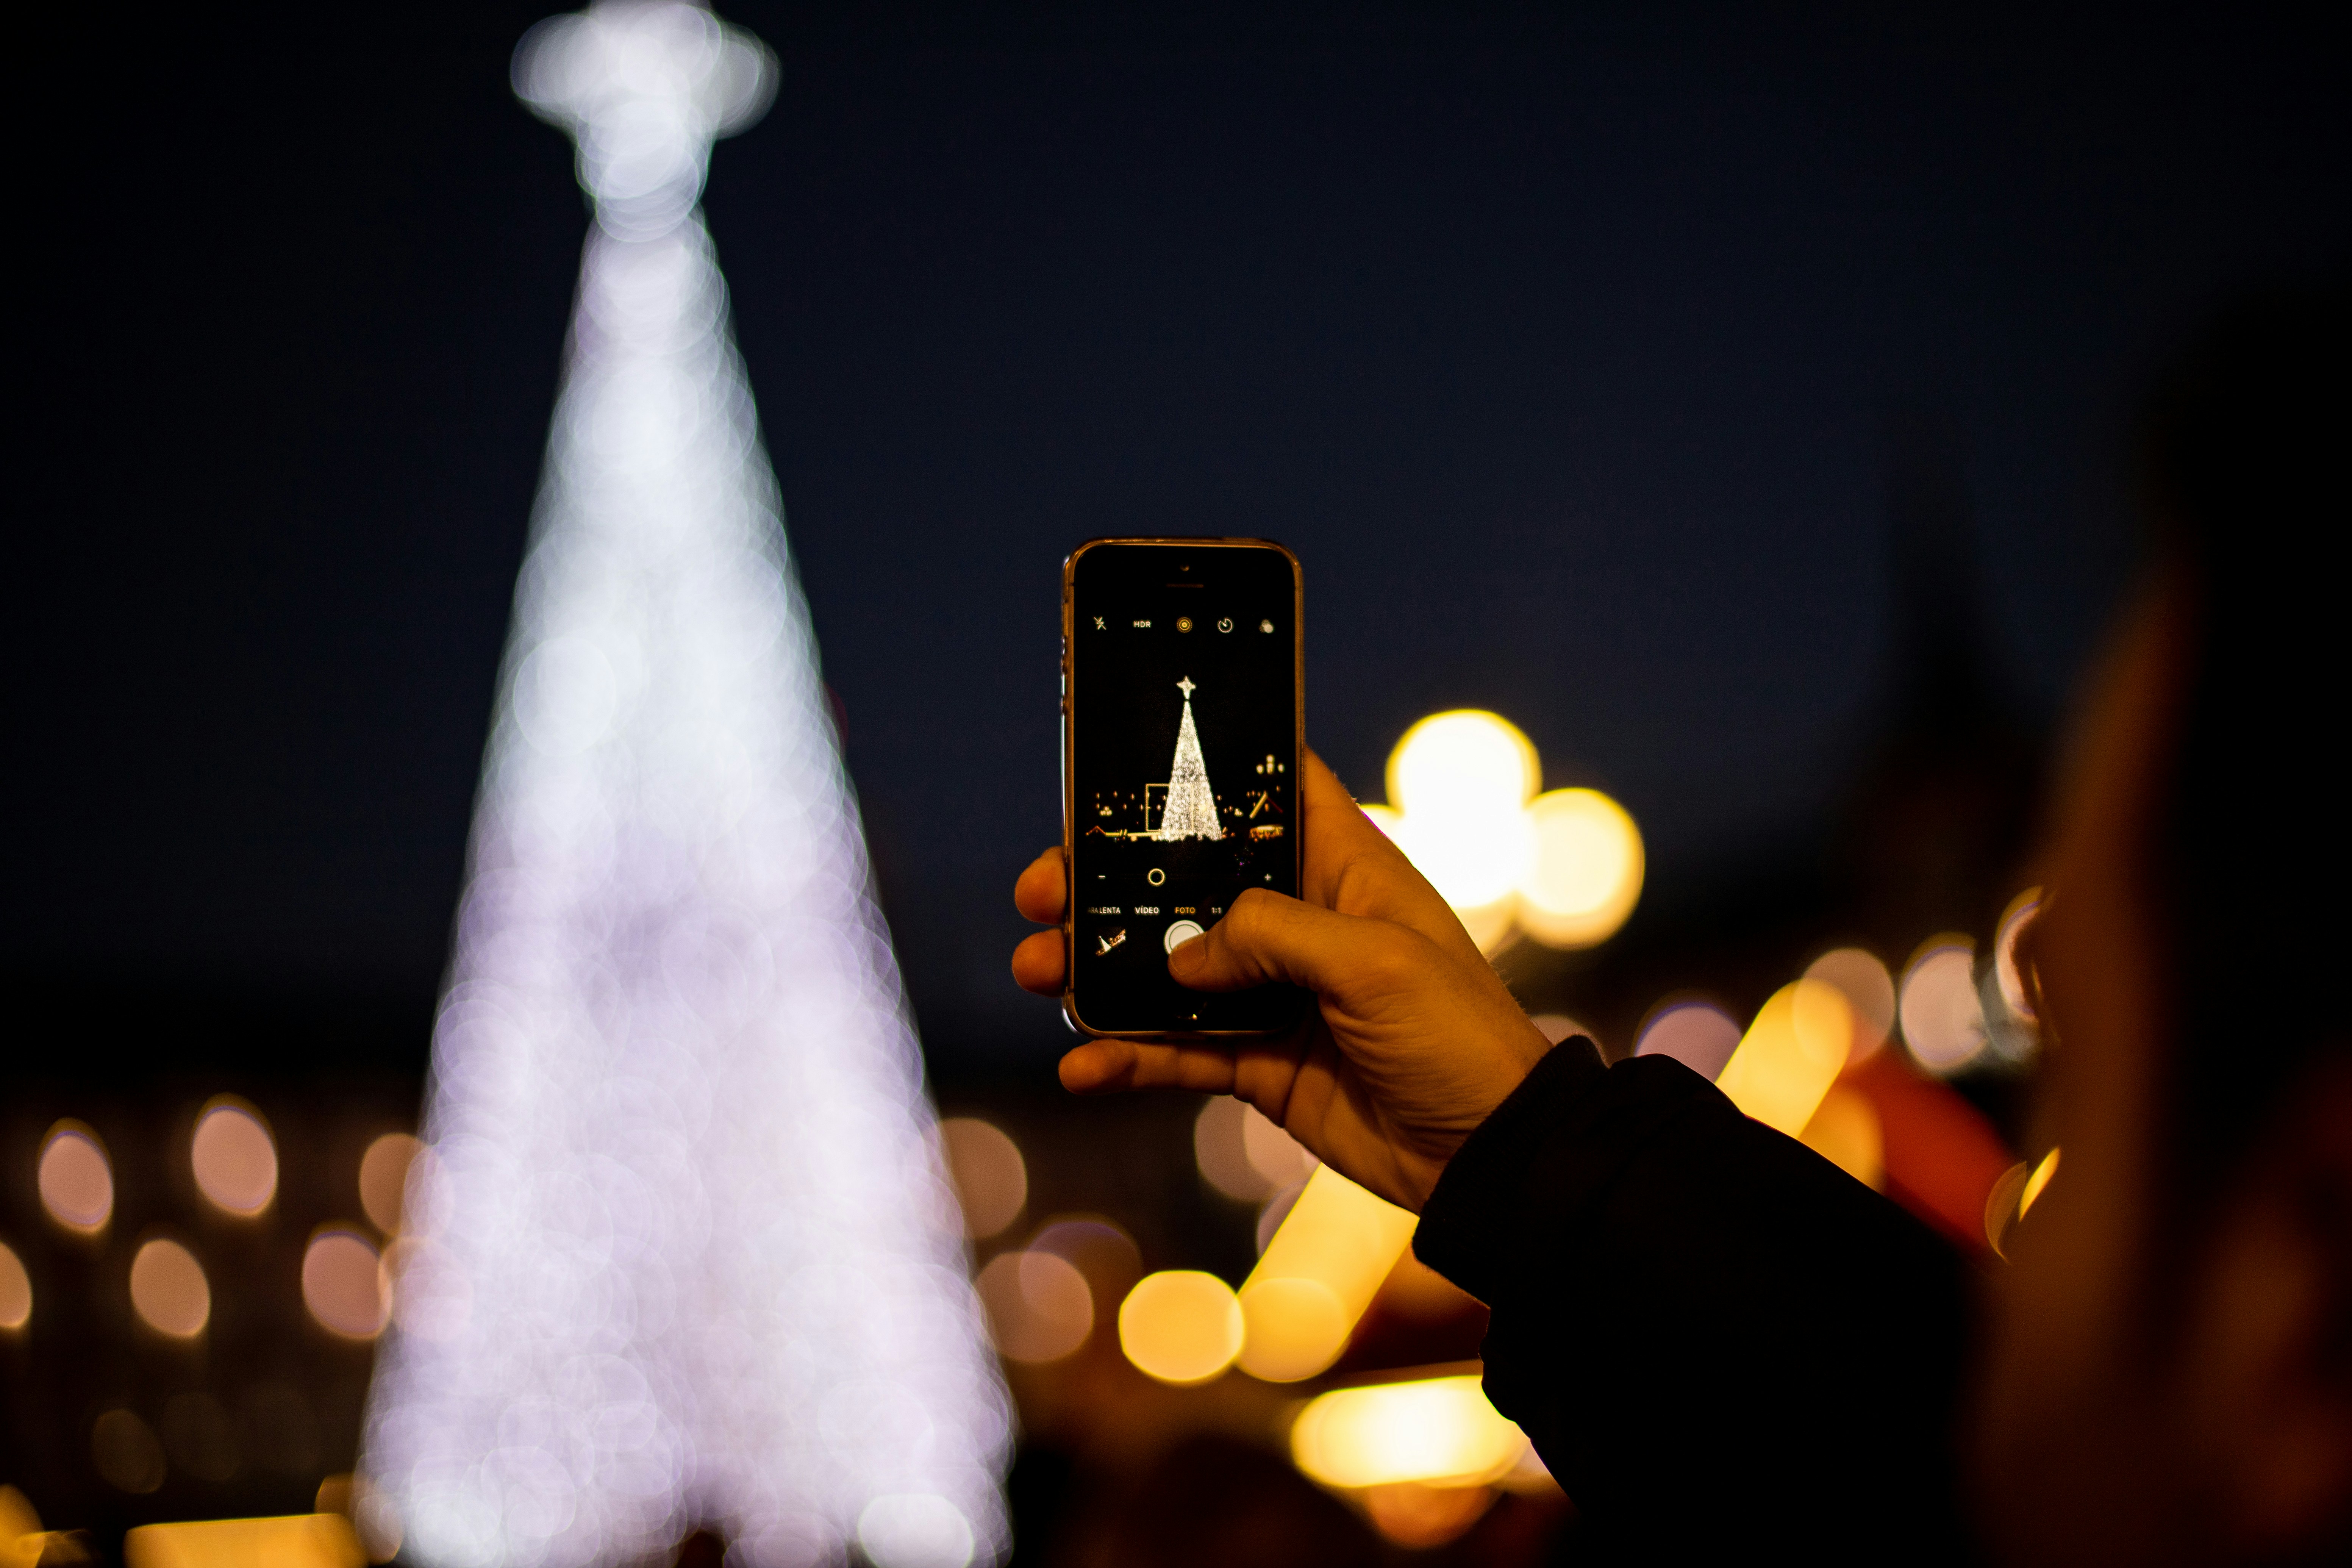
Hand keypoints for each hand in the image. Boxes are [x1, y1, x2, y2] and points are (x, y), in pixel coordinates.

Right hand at [1012, 749, 1551, 1211]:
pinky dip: (1124, 1057)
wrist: (1490, 1155)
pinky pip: (1175, 1052)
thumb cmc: (1458, 1037)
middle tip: (1042, 897)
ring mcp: (1273, 995)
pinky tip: (1082, 1064)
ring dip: (1098, 971)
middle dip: (1107, 886)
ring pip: (1164, 970)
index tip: (1121, 764)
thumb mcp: (1373, 962)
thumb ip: (1272, 936)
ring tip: (1039, 974)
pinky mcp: (1259, 1064)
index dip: (1205, 770)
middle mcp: (1300, 922)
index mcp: (1343, 867)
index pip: (1269, 791)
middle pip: (1185, 884)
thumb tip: (1182, 959)